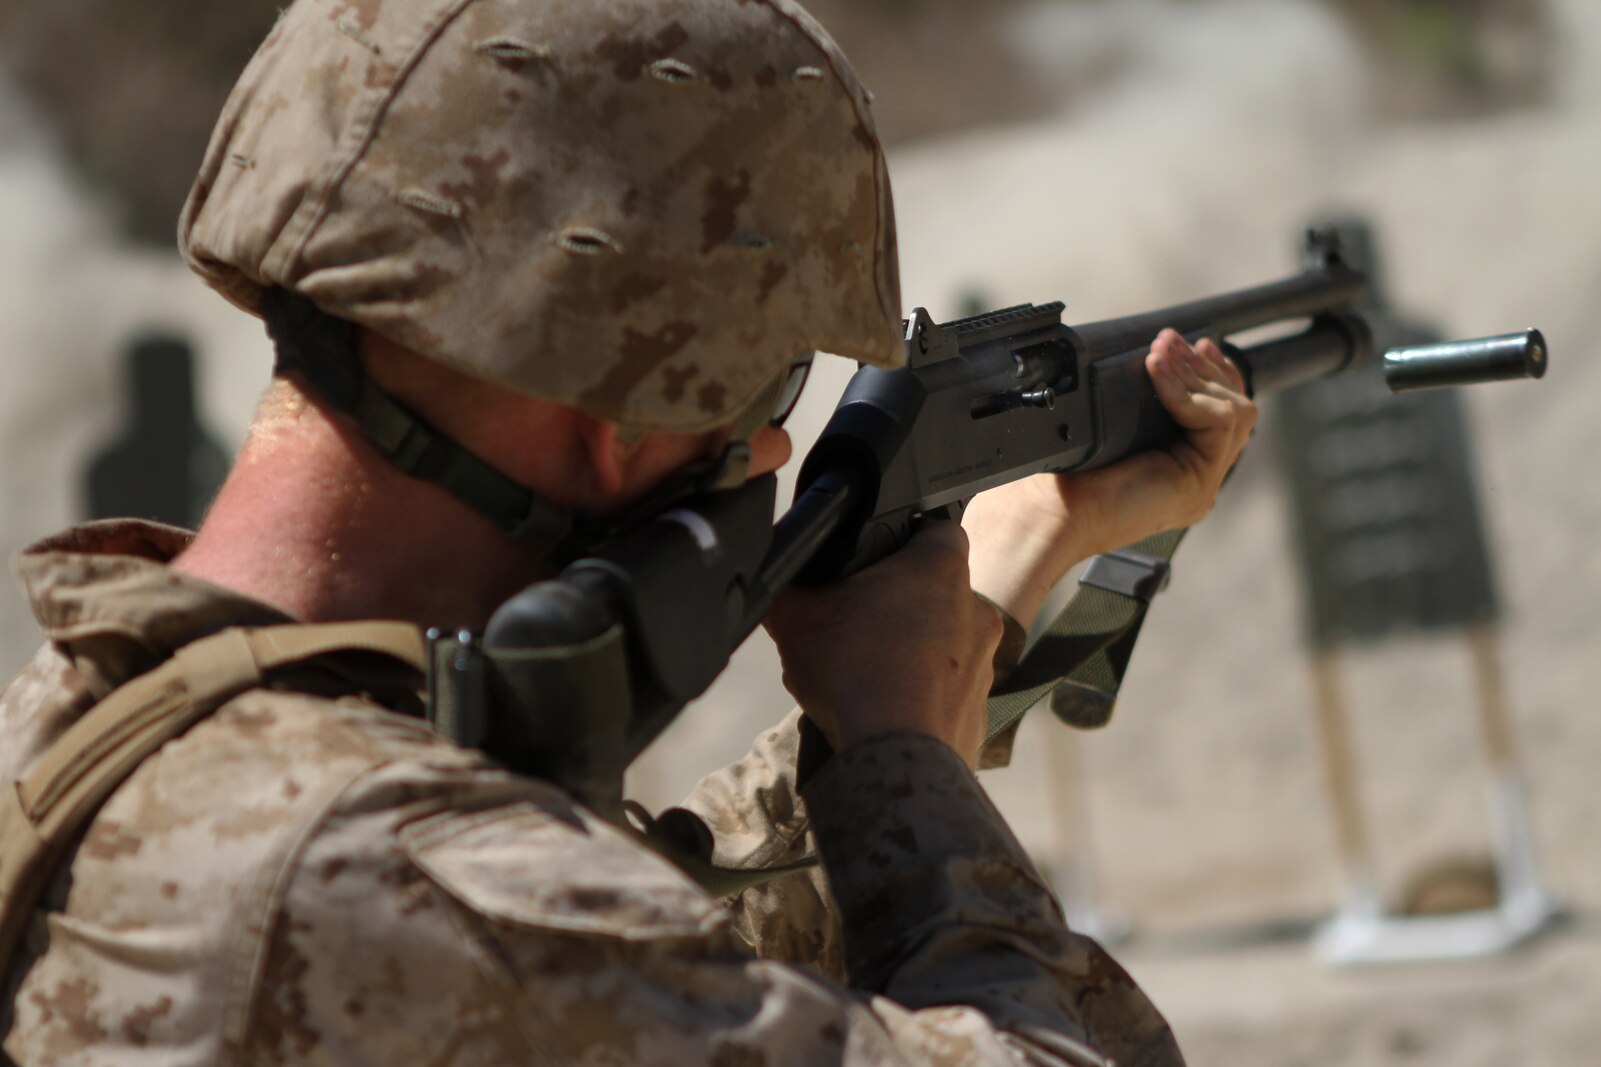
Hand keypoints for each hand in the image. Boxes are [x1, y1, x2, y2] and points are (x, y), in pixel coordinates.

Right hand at [765, 522, 1002, 767]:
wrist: (894, 757)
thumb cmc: (854, 672)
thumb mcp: (796, 616)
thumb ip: (788, 587)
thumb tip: (776, 580)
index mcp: (940, 569)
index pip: (938, 528)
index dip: (907, 537)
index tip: (877, 558)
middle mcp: (975, 610)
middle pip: (937, 592)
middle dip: (901, 604)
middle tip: (859, 624)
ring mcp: (984, 664)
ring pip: (945, 645)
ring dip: (912, 653)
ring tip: (867, 676)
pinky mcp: (979, 712)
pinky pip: (947, 694)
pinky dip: (921, 698)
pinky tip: (885, 712)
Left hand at [964, 329, 1256, 624]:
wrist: (1049, 510)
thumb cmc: (1062, 476)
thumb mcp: (1109, 428)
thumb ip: (1139, 402)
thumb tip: (1156, 355)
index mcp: (1178, 469)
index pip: (1223, 414)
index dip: (1215, 374)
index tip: (1196, 344)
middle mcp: (1197, 479)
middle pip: (1234, 408)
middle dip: (1200, 366)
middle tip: (1168, 340)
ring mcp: (1202, 483)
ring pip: (1233, 412)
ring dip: (1193, 374)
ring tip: (1160, 352)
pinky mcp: (1198, 481)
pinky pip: (1217, 422)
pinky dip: (1186, 392)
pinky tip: (1157, 373)